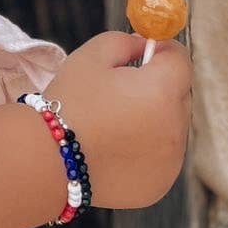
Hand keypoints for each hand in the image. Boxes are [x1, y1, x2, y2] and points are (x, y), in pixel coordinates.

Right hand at [40, 30, 192, 209]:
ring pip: (172, 128)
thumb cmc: (69, 102)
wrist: (47, 161)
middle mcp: (175, 128)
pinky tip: (115, 149)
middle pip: (180, 95)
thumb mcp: (92, 56)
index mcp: (162, 91)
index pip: (180, 60)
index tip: (143, 53)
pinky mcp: (159, 185)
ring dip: (154, 120)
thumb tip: (144, 46)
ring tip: (114, 124)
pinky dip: (146, 150)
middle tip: (122, 91)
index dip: (162, 51)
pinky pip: (162, 158)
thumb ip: (126, 42)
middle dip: (159, 87)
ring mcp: (170, 162)